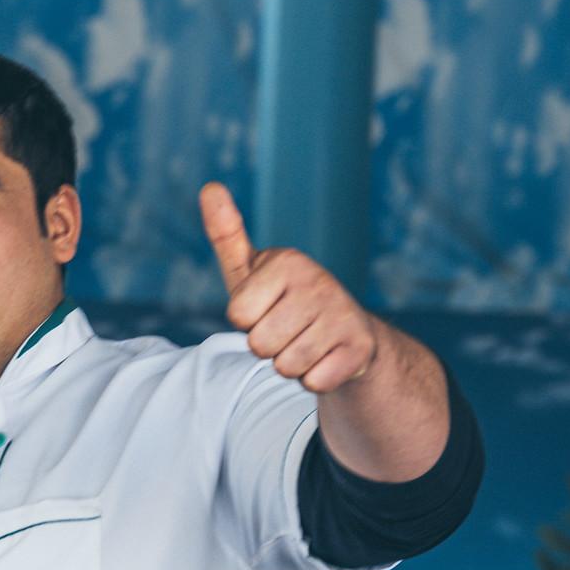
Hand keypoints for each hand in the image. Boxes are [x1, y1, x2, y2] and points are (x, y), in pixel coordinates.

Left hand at [199, 182, 378, 393]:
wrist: (347, 334)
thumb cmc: (284, 300)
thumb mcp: (251, 270)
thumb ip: (226, 234)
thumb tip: (209, 187)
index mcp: (288, 261)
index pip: (237, 315)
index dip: (247, 321)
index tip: (266, 308)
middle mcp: (319, 282)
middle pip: (258, 344)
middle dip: (267, 347)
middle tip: (288, 330)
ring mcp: (342, 315)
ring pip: (285, 366)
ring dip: (290, 363)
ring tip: (306, 342)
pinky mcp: (360, 348)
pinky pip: (312, 382)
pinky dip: (313, 379)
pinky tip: (326, 359)